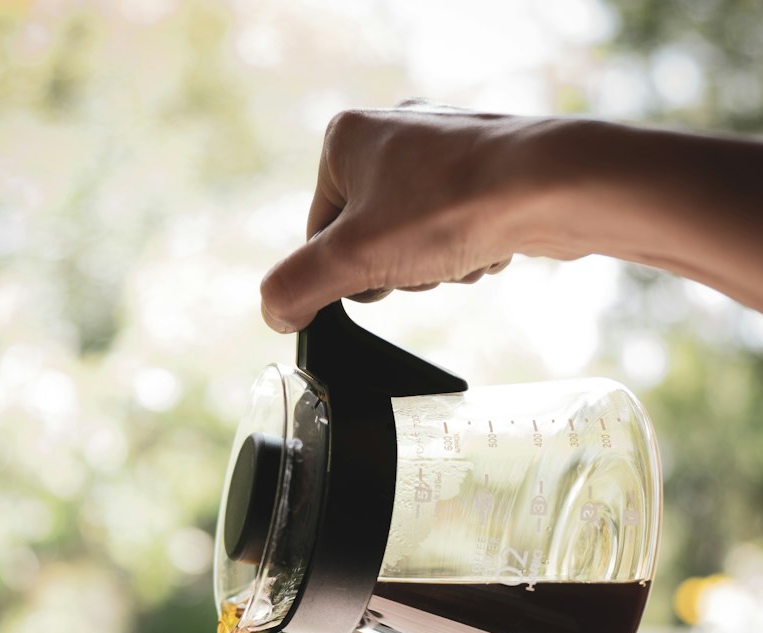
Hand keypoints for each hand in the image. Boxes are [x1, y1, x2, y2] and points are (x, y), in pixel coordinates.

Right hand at [260, 103, 762, 331]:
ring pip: (412, 239)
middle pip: (366, 239)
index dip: (347, 269)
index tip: (380, 269)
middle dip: (396, 267)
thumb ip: (297, 287)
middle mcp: (390, 131)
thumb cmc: (449, 208)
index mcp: (345, 138)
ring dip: (433, 265)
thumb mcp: (353, 260)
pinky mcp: (480, 168)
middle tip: (423, 260)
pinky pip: (453, 229)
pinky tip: (486, 242)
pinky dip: (466, 248)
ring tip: (460, 248)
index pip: (317, 235)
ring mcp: (439, 146)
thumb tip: (274, 312)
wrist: (548, 187)